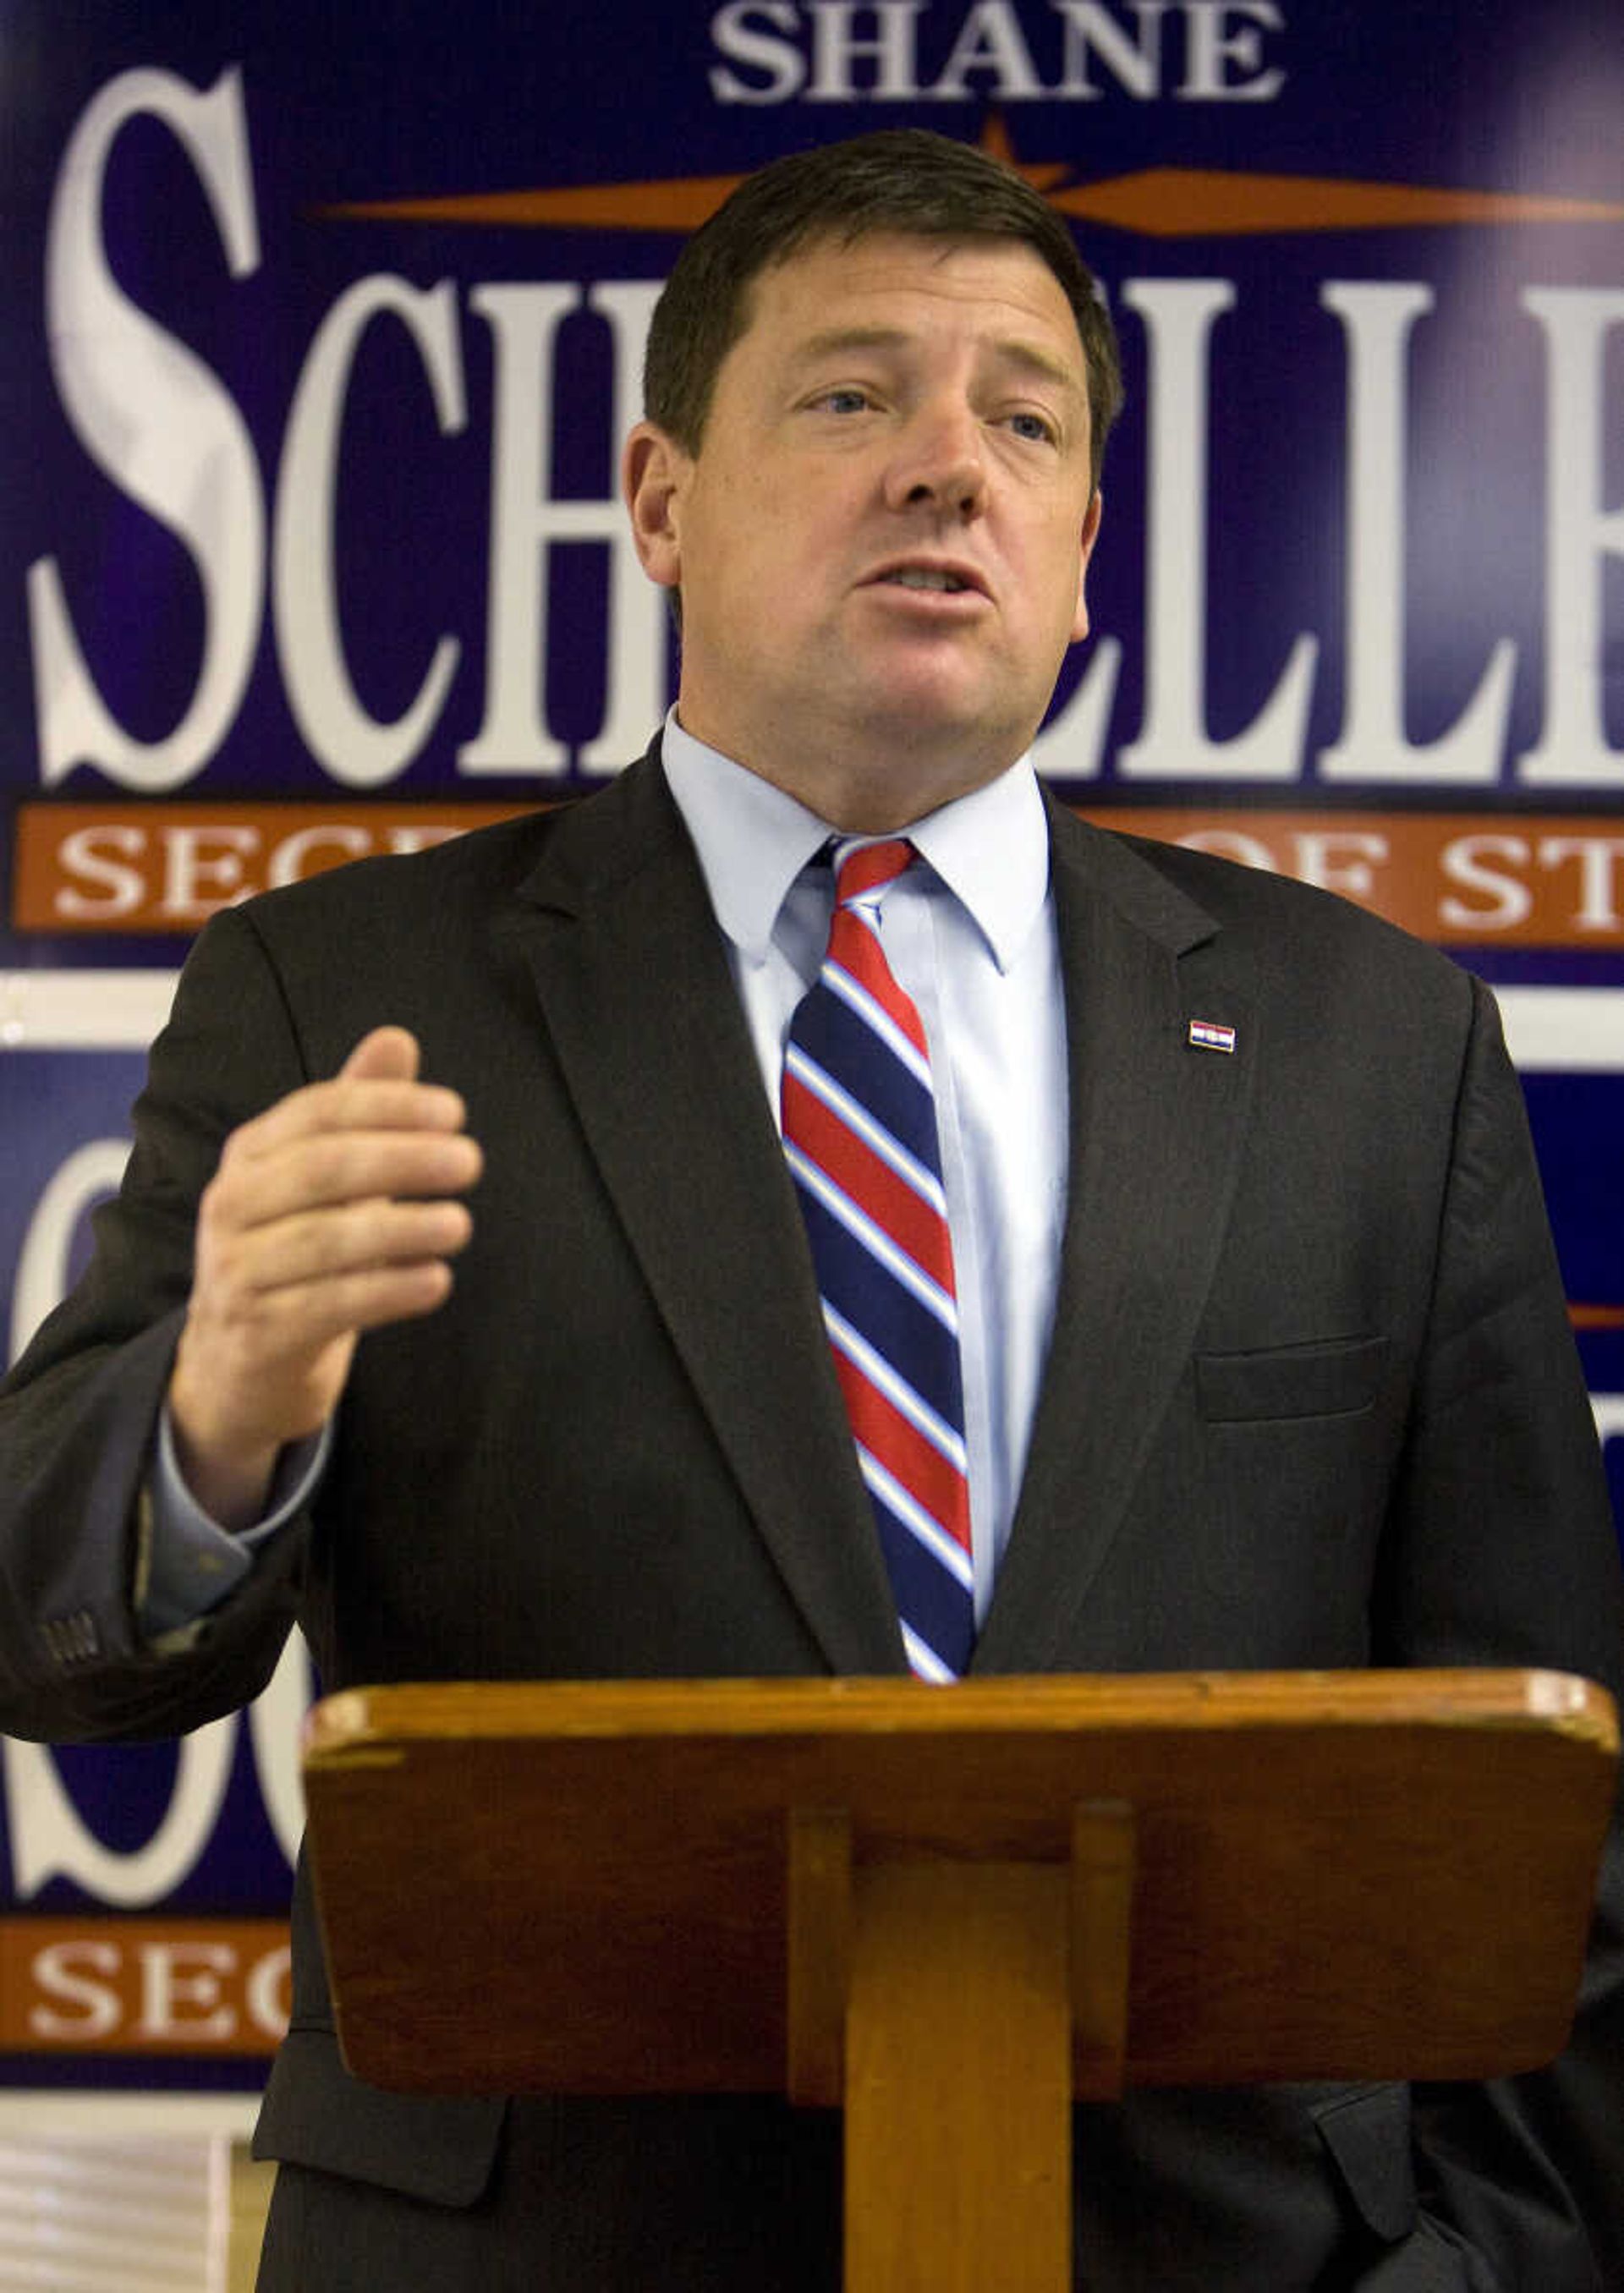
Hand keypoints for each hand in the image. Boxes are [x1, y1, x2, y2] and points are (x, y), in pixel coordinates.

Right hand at [166, 1027, 480, 1528]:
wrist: (237, 1365)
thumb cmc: (294, 1252)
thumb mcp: (321, 1181)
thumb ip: (358, 1112)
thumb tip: (397, 1039)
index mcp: (249, 1156)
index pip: (319, 1112)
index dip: (388, 1106)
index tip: (454, 1112)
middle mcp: (232, 1206)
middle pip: (322, 1168)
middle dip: (402, 1159)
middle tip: (470, 1161)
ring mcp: (238, 1272)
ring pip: (325, 1240)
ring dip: (403, 1228)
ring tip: (461, 1224)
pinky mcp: (259, 1335)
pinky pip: (329, 1306)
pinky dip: (388, 1292)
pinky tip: (436, 1282)